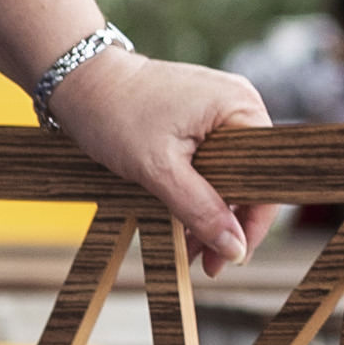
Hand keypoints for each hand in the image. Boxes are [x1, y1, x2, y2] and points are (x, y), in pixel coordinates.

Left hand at [49, 50, 271, 273]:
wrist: (78, 81)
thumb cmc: (114, 114)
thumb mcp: (158, 169)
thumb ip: (199, 209)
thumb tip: (235, 249)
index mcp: (241, 107)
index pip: (266, 178)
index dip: (252, 223)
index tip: (231, 258)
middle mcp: (239, 105)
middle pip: (249, 179)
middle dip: (226, 224)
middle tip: (206, 263)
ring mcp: (219, 111)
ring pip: (227, 175)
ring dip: (209, 213)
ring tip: (189, 251)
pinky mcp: (199, 119)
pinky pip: (210, 163)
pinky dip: (197, 192)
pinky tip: (182, 224)